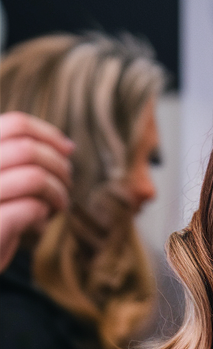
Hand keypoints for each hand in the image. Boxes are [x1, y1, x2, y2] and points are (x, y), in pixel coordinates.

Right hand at [0, 112, 73, 270]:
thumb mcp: (1, 177)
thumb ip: (19, 160)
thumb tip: (68, 147)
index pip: (15, 124)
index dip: (49, 134)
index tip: (69, 150)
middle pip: (29, 150)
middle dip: (59, 166)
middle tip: (67, 185)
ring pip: (35, 178)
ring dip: (57, 192)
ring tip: (57, 206)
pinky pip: (32, 208)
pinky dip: (43, 214)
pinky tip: (37, 223)